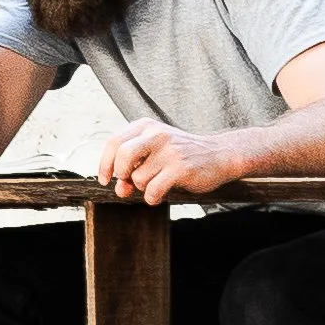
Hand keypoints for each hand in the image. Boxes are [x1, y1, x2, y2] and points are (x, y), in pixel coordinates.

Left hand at [93, 118, 243, 202]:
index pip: (114, 142)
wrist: (219, 155)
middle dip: (122, 174)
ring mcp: (169, 150)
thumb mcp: (155, 153)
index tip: (106, 178)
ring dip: (144, 187)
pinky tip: (161, 193)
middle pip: (122, 156)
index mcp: (147, 126)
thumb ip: (134, 166)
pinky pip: (153, 190)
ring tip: (159, 182)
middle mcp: (157, 134)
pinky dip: (153, 198)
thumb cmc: (183, 155)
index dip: (105, 163)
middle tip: (129, 182)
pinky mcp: (180, 167)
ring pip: (138, 178)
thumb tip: (118, 188)